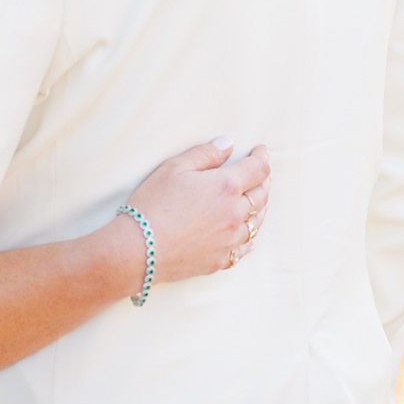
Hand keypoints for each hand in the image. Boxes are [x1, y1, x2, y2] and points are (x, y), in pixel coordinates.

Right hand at [125, 141, 269, 287]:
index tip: (260, 151)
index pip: (257, 169)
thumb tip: (227, 144)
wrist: (140, 249)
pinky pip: (244, 247)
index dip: (262, 157)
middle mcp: (235, 213)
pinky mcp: (221, 259)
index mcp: (226, 187)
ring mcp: (230, 239)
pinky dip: (248, 237)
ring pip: (257, 222)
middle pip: (262, 195)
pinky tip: (246, 235)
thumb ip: (204, 155)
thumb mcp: (173, 169)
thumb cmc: (153, 204)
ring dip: (261, 208)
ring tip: (260, 201)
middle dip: (264, 181)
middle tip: (262, 174)